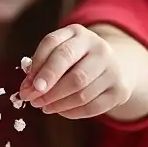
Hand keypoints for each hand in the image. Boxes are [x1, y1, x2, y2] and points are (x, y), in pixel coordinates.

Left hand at [18, 24, 133, 117]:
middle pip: (74, 75)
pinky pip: (93, 107)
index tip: (28, 86)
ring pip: (82, 93)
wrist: (112, 64)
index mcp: (79, 34)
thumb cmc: (75, 59)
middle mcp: (100, 49)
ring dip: (58, 104)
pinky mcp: (119, 90)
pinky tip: (60, 111)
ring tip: (44, 106)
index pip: (55, 46)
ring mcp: (113, 70)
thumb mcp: (58, 52)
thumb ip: (40, 65)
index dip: (39, 67)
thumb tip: (28, 88)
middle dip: (50, 91)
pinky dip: (72, 112)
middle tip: (33, 100)